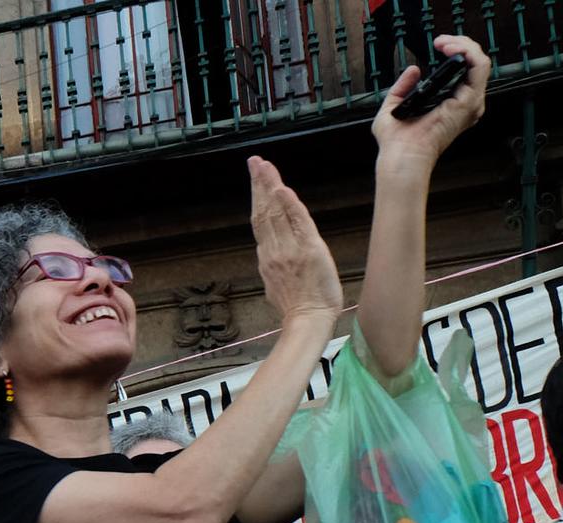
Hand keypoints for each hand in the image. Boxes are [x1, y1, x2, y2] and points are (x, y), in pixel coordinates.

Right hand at [248, 156, 341, 327]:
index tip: (254, 178)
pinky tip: (281, 188)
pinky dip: (288, 205)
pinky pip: (296, 223)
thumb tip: (267, 255)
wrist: (308, 321)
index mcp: (268, 257)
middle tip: (254, 162)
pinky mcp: (308, 249)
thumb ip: (272, 265)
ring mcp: (290, 249)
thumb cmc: (298, 308)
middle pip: (263, 211)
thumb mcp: (277, 286)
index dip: (256, 197)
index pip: (260, 220)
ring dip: (269, 186)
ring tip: (264, 166)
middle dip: (258, 184)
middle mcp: (274, 250)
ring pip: (276, 212)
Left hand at [372, 35, 488, 170]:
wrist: (401, 155)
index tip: (438, 46)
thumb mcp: (392, 107)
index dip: (455, 54)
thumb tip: (413, 70)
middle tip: (441, 42)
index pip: (464, 72)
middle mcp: (465, 103)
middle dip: (460, 45)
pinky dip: (468, 52)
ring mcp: (470, 101)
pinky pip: (479, 67)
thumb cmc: (396, 142)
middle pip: (475, 64)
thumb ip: (402, 87)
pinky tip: (451, 48)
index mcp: (452, 105)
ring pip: (480, 61)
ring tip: (444, 43)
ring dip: (464, 46)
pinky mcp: (470, 100)